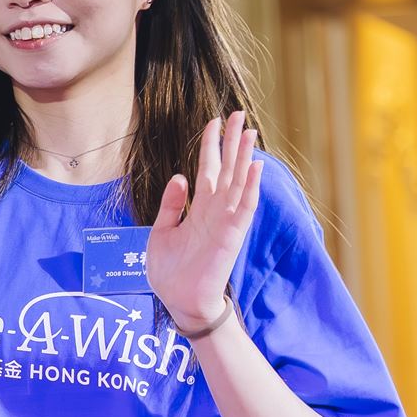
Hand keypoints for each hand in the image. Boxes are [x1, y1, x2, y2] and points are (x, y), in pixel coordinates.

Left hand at [147, 112, 262, 329]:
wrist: (180, 301)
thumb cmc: (171, 271)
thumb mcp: (161, 232)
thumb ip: (170, 205)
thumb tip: (179, 177)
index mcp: (198, 208)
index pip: (208, 169)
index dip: (210, 145)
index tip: (213, 121)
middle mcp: (215, 210)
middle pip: (228, 168)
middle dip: (232, 142)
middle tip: (238, 114)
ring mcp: (226, 221)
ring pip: (240, 182)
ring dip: (245, 157)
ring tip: (249, 131)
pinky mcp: (232, 235)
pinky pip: (245, 207)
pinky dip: (251, 187)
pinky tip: (256, 167)